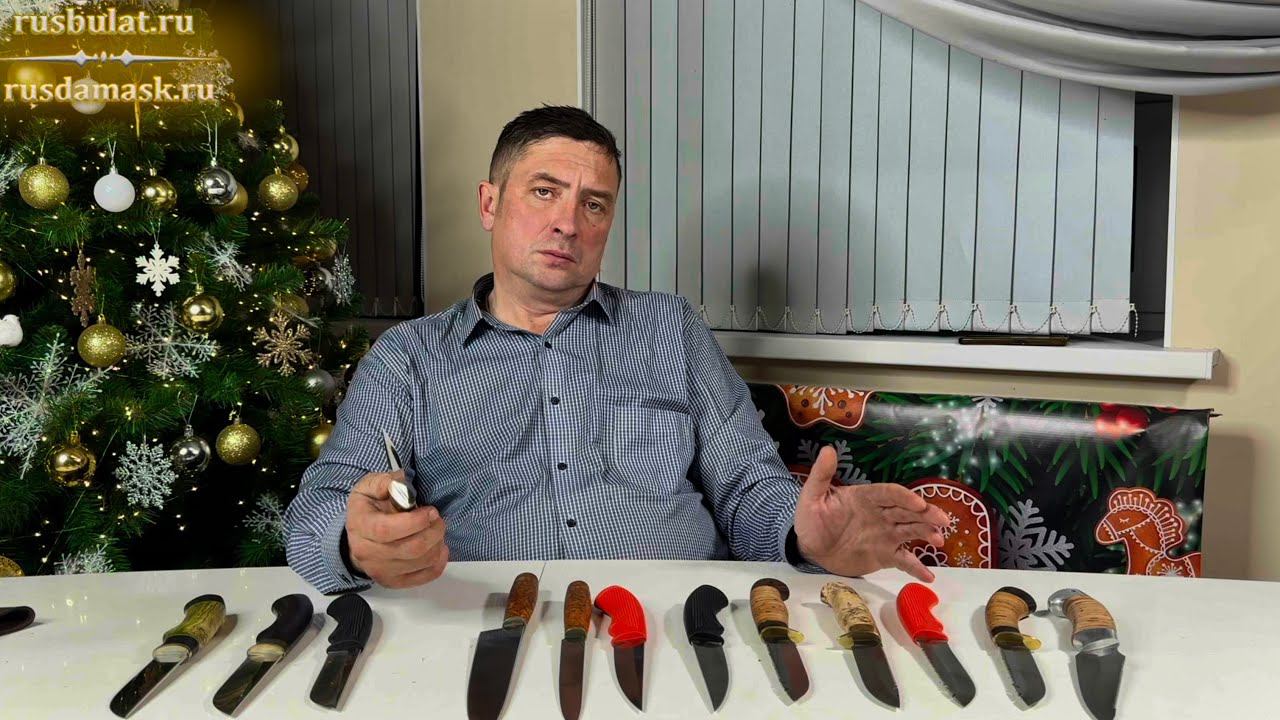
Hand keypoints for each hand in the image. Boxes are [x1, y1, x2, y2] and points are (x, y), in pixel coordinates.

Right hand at [345, 471, 448, 588]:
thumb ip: (384, 482)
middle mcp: (367, 553)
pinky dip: (438, 562)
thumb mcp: (369, 487)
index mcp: (360, 526)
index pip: (387, 531)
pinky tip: (438, 547)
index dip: (414, 522)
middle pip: (410, 549)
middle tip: (438, 519)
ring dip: (437, 544)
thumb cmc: (367, 509)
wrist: (358, 536)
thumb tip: (400, 481)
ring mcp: (380, 571)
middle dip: (433, 531)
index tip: (430, 512)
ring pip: (420, 562)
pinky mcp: (394, 582)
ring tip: (436, 530)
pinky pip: (425, 576)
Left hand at [793, 446, 949, 581]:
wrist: (810, 548)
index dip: (904, 497)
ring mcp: (885, 535)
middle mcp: (881, 514)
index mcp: (866, 497)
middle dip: (926, 514)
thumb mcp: (812, 496)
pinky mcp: (885, 555)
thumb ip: (822, 475)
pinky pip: (903, 560)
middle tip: (942, 520)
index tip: (917, 503)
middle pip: (907, 512)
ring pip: (911, 532)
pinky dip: (917, 567)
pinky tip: (929, 576)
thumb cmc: (812, 519)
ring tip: (938, 541)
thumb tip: (827, 450)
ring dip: (926, 534)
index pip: (889, 493)